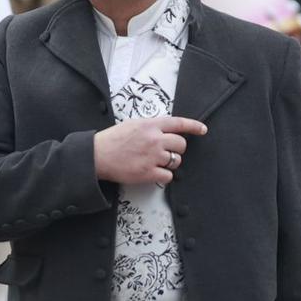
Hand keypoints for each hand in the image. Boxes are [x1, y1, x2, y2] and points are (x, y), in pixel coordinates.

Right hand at [93, 115, 207, 186]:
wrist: (97, 155)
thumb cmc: (112, 140)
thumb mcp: (133, 124)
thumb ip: (151, 127)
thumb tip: (166, 132)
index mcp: (151, 125)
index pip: (179, 123)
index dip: (194, 126)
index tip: (202, 129)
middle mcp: (155, 139)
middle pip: (181, 144)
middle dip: (176, 149)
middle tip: (165, 152)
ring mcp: (153, 157)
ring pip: (176, 161)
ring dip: (169, 163)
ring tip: (154, 162)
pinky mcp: (148, 173)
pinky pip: (168, 176)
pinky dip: (163, 176)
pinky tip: (152, 172)